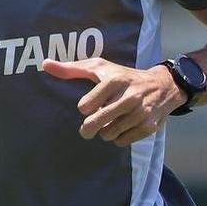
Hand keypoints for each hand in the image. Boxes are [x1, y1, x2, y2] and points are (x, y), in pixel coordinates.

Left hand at [40, 58, 185, 146]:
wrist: (162, 86)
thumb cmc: (123, 76)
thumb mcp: (99, 67)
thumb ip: (71, 68)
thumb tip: (45, 64)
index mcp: (115, 80)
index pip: (86, 105)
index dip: (84, 107)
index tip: (88, 105)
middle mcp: (129, 97)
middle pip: (96, 123)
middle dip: (88, 128)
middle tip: (88, 128)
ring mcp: (140, 113)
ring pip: (108, 134)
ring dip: (105, 131)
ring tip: (110, 121)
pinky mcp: (148, 127)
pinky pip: (122, 141)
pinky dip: (118, 138)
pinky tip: (121, 127)